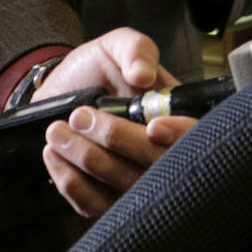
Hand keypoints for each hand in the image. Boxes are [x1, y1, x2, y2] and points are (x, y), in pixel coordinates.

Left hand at [35, 28, 196, 217]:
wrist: (60, 92)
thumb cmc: (95, 69)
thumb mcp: (117, 45)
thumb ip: (136, 50)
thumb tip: (144, 75)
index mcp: (176, 115)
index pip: (196, 134)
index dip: (180, 135)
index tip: (153, 126)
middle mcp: (161, 151)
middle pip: (158, 165)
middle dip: (117, 141)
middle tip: (79, 117)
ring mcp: (135, 179)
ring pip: (125, 188)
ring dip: (87, 160)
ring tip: (57, 132)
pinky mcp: (107, 199)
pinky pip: (96, 205)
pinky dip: (71, 182)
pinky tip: (55, 156)